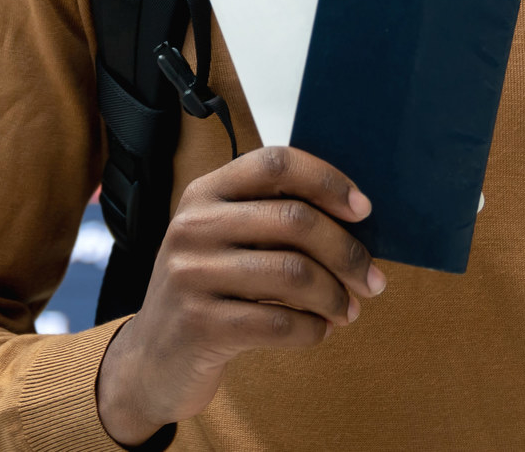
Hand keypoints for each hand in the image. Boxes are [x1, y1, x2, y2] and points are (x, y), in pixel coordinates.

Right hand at [94, 145, 385, 445]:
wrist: (152, 361)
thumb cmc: (206, 293)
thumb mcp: (222, 242)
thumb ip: (270, 221)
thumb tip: (355, 221)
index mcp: (204, 193)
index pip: (275, 164)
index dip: (327, 181)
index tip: (362, 210)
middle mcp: (194, 226)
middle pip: (295, 220)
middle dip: (348, 252)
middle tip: (373, 280)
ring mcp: (191, 275)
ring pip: (294, 273)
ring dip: (335, 296)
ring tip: (347, 310)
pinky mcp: (200, 325)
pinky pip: (279, 323)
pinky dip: (312, 329)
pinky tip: (318, 331)